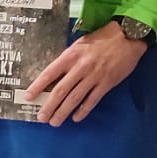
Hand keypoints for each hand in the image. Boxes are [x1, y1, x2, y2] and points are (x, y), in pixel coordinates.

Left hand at [24, 22, 147, 126]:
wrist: (128, 36)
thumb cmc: (102, 39)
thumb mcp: (79, 45)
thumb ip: (68, 60)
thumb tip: (54, 76)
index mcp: (70, 56)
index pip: (49, 74)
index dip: (37, 86)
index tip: (28, 97)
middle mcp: (80, 67)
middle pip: (60, 90)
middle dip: (49, 106)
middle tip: (41, 117)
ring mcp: (94, 76)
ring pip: (75, 98)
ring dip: (63, 112)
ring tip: (55, 122)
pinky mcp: (107, 83)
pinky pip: (92, 100)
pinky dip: (83, 110)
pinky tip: (76, 118)